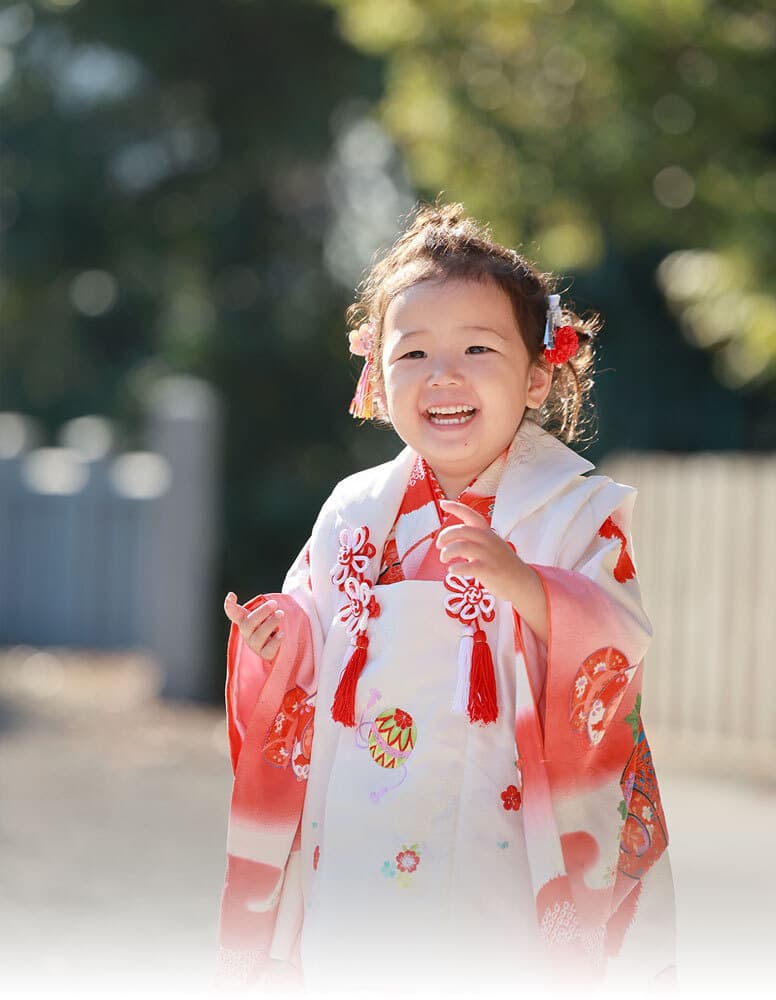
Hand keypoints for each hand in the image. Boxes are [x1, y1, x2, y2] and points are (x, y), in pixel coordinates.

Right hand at [224, 592, 283, 660]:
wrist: (283, 637)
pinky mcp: (265, 654)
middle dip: (262, 612)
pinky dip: (275, 641)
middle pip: (249, 624)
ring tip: (281, 614)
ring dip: (270, 624)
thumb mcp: (266, 611)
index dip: (230, 605)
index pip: (233, 612)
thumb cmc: (271, 620)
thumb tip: (268, 602)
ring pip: (259, 636)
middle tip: (274, 603)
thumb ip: (263, 605)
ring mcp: (255, 644)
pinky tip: (281, 633)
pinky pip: (268, 650)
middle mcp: (247, 633)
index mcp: (244, 619)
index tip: (231, 595)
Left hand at [436, 500, 548, 642]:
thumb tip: (452, 539)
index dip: (456, 508)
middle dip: (445, 535)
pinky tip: (453, 570)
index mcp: (488, 533)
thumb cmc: (502, 565)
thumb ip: (472, 541)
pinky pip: (468, 567)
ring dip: (448, 552)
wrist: (523, 582)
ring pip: (462, 547)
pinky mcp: (490, 571)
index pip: (471, 515)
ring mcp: (490, 555)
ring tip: (444, 560)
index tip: (443, 503)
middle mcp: (489, 541)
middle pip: (462, 530)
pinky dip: (456, 568)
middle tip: (439, 546)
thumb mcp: (490, 547)